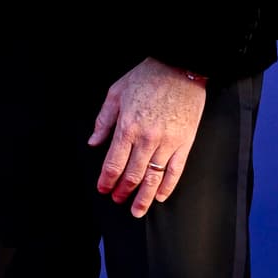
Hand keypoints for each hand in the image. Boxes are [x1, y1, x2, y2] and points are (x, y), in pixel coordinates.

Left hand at [89, 58, 206, 217]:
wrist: (180, 67)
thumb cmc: (147, 77)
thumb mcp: (116, 93)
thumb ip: (103, 121)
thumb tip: (93, 143)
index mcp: (127, 127)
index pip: (114, 163)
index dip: (106, 180)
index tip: (103, 189)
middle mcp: (147, 138)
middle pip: (132, 174)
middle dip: (123, 191)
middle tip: (118, 200)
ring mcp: (167, 142)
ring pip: (153, 178)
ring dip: (144, 197)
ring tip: (137, 210)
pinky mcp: (184, 142)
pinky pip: (175, 170)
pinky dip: (167, 186)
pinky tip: (159, 196)